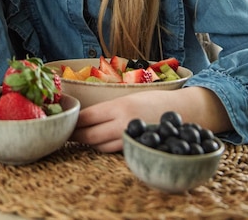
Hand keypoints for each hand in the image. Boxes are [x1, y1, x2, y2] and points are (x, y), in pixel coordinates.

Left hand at [70, 87, 231, 152]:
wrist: (183, 110)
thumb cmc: (154, 100)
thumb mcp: (130, 97)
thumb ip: (109, 108)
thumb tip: (85, 115)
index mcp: (119, 107)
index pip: (87, 117)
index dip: (73, 122)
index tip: (64, 121)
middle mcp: (123, 124)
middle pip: (89, 135)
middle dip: (76, 135)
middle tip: (65, 134)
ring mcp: (129, 139)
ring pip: (99, 146)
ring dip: (89, 142)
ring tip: (80, 136)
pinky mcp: (135, 149)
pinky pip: (112, 150)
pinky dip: (103, 146)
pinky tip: (99, 140)